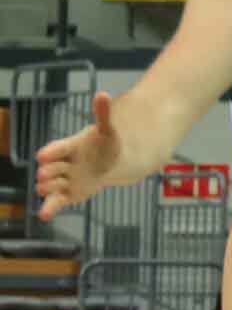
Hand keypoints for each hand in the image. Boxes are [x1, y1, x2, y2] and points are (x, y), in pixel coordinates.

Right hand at [35, 92, 120, 220]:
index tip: (43, 155)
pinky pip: (56, 202)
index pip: (57, 149)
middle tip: (46, 173)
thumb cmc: (104, 145)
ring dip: (49, 188)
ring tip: (48, 188)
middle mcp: (61, 164)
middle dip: (48, 171)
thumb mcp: (106, 131)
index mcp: (68, 147)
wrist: (109, 163)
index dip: (51, 152)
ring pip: (50, 186)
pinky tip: (44, 215)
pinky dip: (50, 208)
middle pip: (50, 169)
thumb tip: (102, 94)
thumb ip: (103, 115)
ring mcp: (63, 180)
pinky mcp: (66, 195)